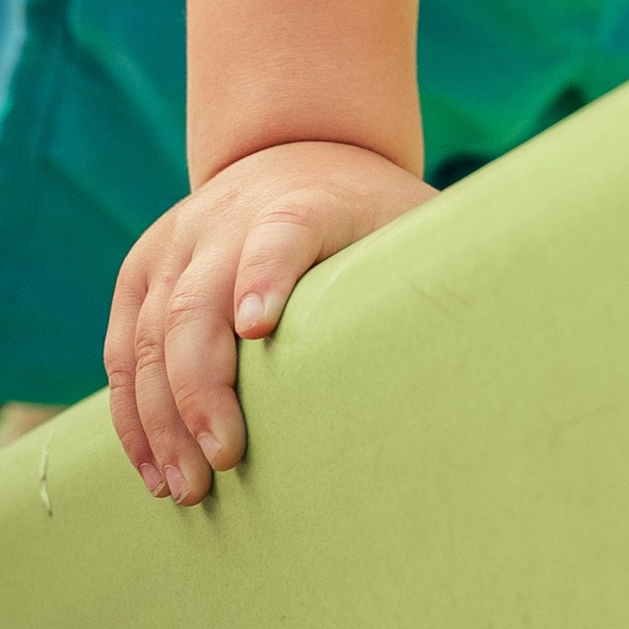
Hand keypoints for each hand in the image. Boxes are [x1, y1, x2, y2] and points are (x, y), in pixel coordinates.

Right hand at [104, 140, 434, 502]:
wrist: (299, 142)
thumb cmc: (371, 207)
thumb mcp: (412, 220)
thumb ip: (435, 272)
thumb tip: (504, 349)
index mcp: (303, 202)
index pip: (282, 234)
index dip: (266, 277)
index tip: (258, 329)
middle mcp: (228, 217)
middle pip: (198, 301)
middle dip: (202, 388)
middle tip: (223, 462)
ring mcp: (179, 240)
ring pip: (150, 332)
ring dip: (161, 417)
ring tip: (186, 487)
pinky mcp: (145, 266)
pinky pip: (124, 343)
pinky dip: (131, 410)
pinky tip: (154, 465)